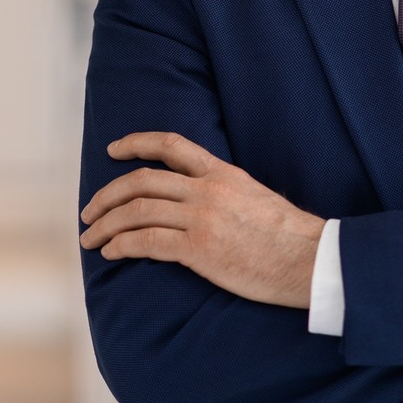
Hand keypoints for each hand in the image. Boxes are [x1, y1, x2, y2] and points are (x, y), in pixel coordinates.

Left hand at [79, 132, 324, 308]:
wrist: (312, 260)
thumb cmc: (291, 237)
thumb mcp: (257, 197)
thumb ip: (227, 193)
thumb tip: (203, 201)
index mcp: (223, 173)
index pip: (171, 145)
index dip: (136, 143)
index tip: (114, 150)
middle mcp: (207, 190)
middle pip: (141, 181)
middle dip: (107, 195)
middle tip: (89, 211)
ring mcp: (202, 218)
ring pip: (136, 211)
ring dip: (106, 225)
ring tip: (91, 238)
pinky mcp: (200, 249)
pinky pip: (146, 241)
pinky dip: (121, 245)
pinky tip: (111, 252)